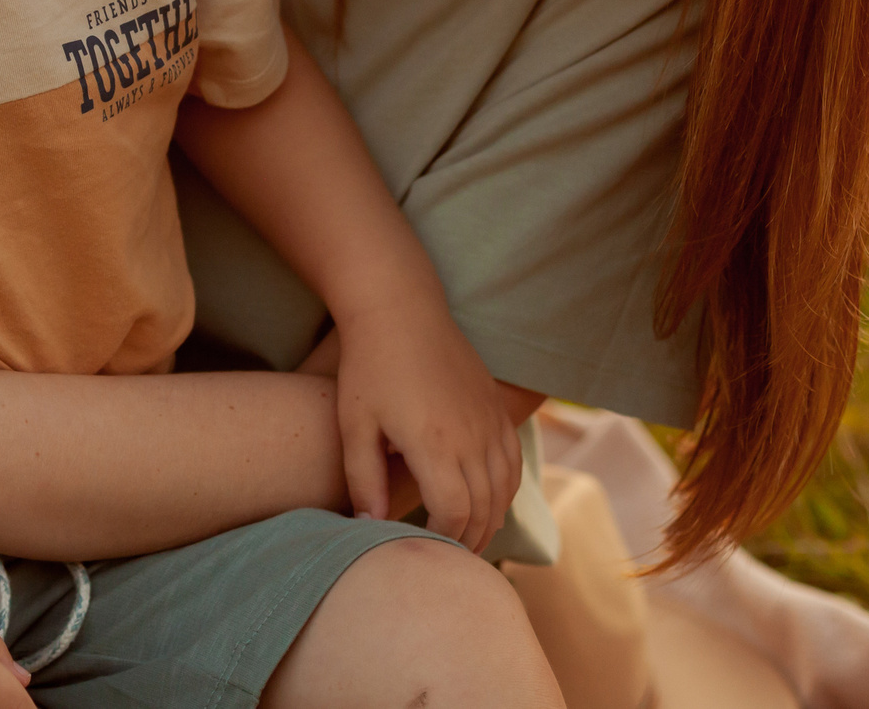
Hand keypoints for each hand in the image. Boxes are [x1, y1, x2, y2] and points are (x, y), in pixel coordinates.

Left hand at [321, 297, 521, 550]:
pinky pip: (513, 462)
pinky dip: (505, 490)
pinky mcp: (497, 407)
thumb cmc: (369, 366)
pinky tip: (488, 502)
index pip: (454, 514)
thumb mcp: (355, 424)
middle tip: (446, 559)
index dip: (442, 540)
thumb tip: (369, 526)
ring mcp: (490, 421)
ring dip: (489, 519)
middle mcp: (472, 436)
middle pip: (483, 508)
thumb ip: (363, 479)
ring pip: (504, 489)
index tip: (423, 551)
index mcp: (435, 444)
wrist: (400, 308)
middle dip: (466, 539)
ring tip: (466, 538)